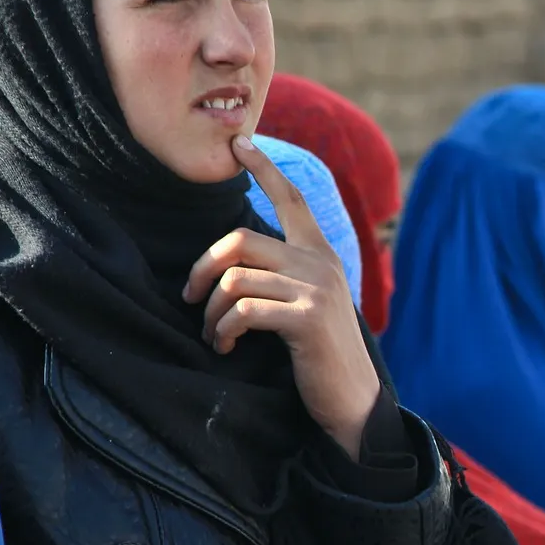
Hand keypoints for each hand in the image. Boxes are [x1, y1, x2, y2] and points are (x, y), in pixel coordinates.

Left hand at [183, 134, 379, 457]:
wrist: (353, 401)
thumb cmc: (321, 355)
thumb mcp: (308, 304)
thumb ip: (285, 276)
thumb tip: (233, 264)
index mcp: (321, 254)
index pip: (292, 199)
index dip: (264, 169)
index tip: (240, 144)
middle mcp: (321, 263)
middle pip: (240, 241)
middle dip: (203, 268)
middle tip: (190, 298)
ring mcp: (316, 289)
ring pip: (235, 279)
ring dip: (211, 313)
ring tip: (214, 335)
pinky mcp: (307, 319)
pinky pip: (243, 311)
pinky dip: (223, 331)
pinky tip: (226, 347)